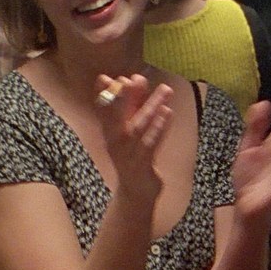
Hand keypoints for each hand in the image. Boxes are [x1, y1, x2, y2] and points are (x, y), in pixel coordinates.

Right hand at [95, 74, 172, 199]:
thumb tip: (137, 78)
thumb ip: (135, 105)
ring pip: (138, 128)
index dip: (103, 95)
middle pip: (116, 118)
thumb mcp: (133, 128)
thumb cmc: (134, 155)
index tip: (105, 78)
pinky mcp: (142, 165)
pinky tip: (168, 112)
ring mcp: (128, 154)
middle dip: (124, 98)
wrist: (137, 191)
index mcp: (110, 132)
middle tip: (134, 79)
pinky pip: (150, 143)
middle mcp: (115, 142)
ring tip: (165, 89)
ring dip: (151, 107)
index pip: (102, 110)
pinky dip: (159, 127)